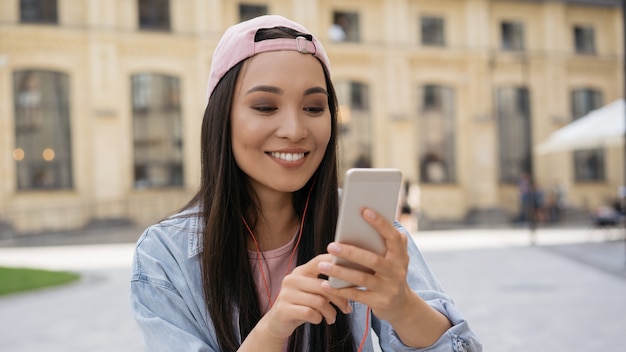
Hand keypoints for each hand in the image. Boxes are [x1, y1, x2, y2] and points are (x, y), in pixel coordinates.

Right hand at [260, 254, 352, 342]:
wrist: (277, 322)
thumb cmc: (301, 305)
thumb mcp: (312, 292)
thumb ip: (326, 285)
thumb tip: (353, 282)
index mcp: (300, 271)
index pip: (319, 261)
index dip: (335, 263)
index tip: (352, 269)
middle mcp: (292, 279)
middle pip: (323, 285)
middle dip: (340, 299)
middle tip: (347, 309)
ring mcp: (286, 294)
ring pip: (319, 301)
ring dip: (330, 312)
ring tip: (331, 318)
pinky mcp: (283, 309)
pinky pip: (310, 313)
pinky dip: (318, 318)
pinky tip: (318, 320)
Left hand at [317, 208, 412, 322]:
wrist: (401, 304)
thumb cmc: (389, 272)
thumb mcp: (392, 258)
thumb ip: (382, 242)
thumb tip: (361, 218)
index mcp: (401, 255)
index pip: (393, 236)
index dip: (381, 223)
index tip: (365, 210)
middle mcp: (397, 271)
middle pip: (372, 260)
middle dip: (350, 252)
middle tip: (331, 246)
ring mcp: (389, 288)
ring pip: (362, 278)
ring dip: (340, 271)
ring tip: (322, 266)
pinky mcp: (379, 302)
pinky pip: (356, 295)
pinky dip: (339, 290)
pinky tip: (326, 285)